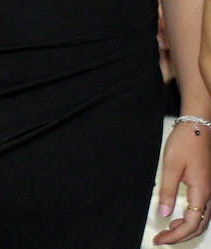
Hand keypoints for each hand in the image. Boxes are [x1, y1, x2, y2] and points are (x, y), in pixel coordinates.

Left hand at [153, 121, 210, 243]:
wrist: (197, 128)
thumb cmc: (185, 143)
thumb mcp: (170, 166)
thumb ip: (168, 191)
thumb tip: (164, 213)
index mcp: (202, 192)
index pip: (191, 224)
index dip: (175, 235)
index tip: (160, 239)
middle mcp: (209, 194)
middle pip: (199, 226)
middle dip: (181, 236)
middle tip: (162, 240)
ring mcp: (210, 191)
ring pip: (202, 220)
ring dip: (187, 229)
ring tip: (168, 231)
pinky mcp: (206, 186)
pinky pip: (202, 210)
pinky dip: (191, 219)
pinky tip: (178, 217)